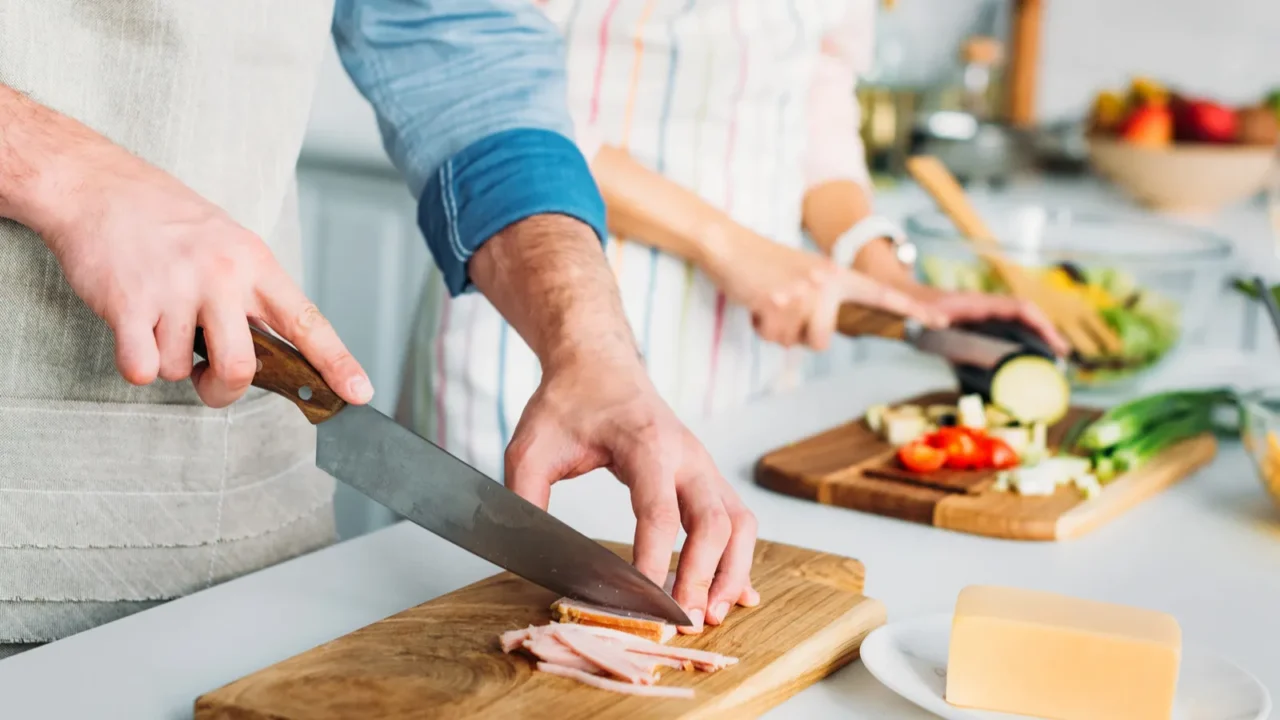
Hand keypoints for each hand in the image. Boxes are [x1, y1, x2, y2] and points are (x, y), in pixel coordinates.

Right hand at [32, 132, 371, 406]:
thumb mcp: (229, 243)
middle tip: (207, 378)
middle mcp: (222, 277)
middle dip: (222, 389)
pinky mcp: (129, 303)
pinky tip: (131, 327)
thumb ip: (251, 295)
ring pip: (180, 370)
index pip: (307, 322)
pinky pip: (141, 368)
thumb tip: (270, 352)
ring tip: (156, 316)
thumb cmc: (164, 219)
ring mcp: (176, 289)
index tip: (358, 392)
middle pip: (241, 368)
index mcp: (255, 264)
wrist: (97, 186)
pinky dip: (135, 363)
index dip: (336, 362)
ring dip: (166, 359)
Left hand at [504, 347, 758, 632]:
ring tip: (711, 614)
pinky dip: (740, 559)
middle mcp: (686, 454)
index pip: (659, 510)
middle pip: (714, 521)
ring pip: (739, 523)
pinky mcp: (706, 477)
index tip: (641, 601)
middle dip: (703, 576)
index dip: (653, 560)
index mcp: (645, 443)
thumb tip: (525, 553)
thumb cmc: (567, 403)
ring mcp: (702, 466)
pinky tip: (735, 594)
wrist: (598, 365)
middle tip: (683, 621)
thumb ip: (525, 497)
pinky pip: (738, 520)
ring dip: (732, 571)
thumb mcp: (530, 446)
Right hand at [701, 229, 946, 350]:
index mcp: (837, 275)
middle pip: (823, 341)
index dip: (911, 310)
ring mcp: (802, 294)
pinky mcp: (777, 304)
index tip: (941, 320)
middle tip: (783, 307)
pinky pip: (774, 338)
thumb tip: (820, 337)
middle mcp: (826, 283)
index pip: (880, 295)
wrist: (730, 245)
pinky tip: (756, 303)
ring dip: (779, 331)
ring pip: (798, 343)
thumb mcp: (804, 275)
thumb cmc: (765, 265)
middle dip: (800, 334)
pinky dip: (761, 328)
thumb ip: (822, 300)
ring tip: (769, 303)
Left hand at [916, 287, 1070, 355]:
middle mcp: (981, 307)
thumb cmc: (904, 303)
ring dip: (1033, 340)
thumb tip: (938, 323)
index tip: (1056, 344)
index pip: (1018, 308)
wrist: (894, 297)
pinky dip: (1015, 346)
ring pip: (1014, 325)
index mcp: (975, 303)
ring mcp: (978, 316)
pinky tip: (1019, 364)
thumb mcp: (913, 311)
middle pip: (1023, 316)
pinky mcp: (971, 325)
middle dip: (1045, 333)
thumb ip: (922, 315)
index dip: (1040, 324)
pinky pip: (1000, 333)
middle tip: (1063, 358)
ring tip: (1050, 362)